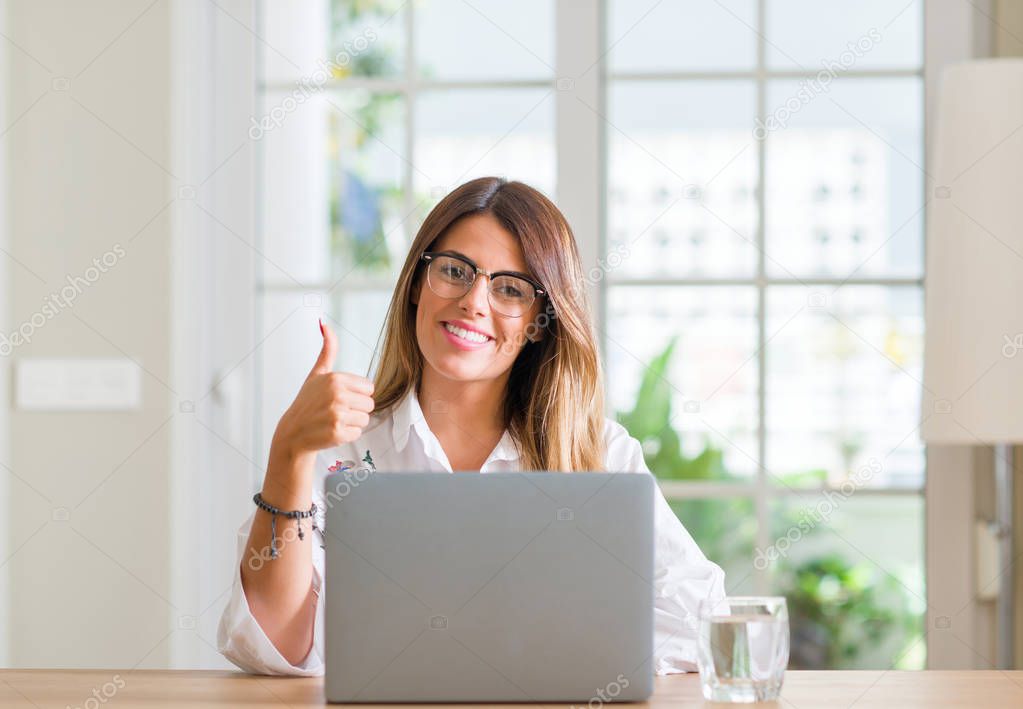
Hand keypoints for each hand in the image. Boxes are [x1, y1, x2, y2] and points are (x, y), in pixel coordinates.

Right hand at [274, 319, 374, 456]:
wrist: (293, 432)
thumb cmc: (307, 402)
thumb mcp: (317, 374)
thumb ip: (327, 350)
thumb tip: (324, 323)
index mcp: (335, 379)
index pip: (369, 388)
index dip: (357, 394)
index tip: (341, 397)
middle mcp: (337, 395)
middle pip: (369, 404)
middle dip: (356, 409)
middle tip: (337, 410)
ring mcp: (337, 414)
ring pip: (365, 419)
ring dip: (352, 423)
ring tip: (334, 420)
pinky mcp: (337, 433)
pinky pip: (358, 433)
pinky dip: (347, 435)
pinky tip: (332, 431)